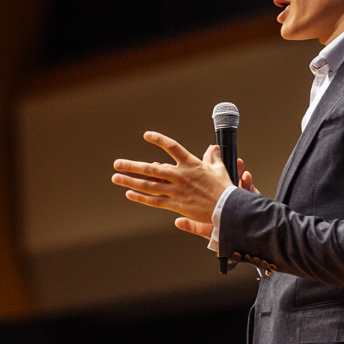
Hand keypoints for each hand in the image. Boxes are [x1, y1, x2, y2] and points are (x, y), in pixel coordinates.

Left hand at [112, 132, 244, 239]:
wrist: (227, 208)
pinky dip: (141, 197)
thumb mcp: (218, 169)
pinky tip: (129, 193)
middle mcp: (180, 176)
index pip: (172, 147)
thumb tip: (213, 147)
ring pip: (149, 185)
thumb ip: (213, 157)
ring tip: (116, 177)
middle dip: (132, 166)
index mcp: (191, 164)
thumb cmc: (224, 189)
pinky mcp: (176, 204)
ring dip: (130, 181)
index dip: (159, 140)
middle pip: (151, 169)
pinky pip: (155, 201)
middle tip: (117, 163)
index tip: (146, 135)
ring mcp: (176, 191)